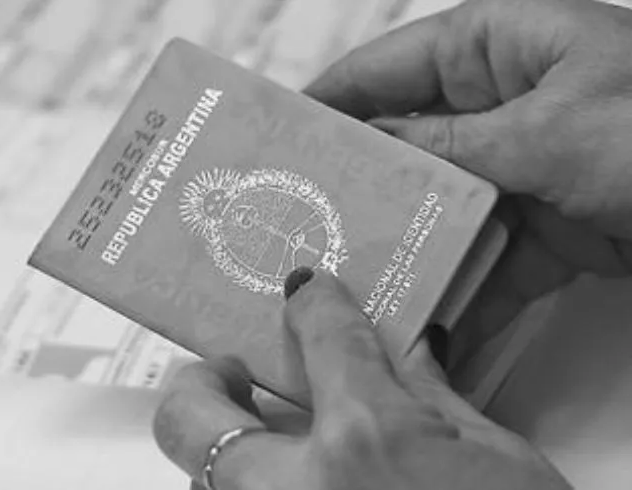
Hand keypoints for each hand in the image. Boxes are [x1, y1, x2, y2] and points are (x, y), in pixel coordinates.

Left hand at [153, 271, 570, 489]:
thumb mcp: (497, 459)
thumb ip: (436, 399)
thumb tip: (414, 352)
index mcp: (369, 438)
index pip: (321, 334)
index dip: (313, 303)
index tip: (307, 294)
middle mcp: (300, 487)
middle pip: (189, 415)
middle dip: (200, 381)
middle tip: (232, 372)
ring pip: (201, 478)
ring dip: (221, 446)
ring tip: (259, 429)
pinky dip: (253, 486)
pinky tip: (297, 476)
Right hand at [304, 0, 631, 362]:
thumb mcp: (547, 130)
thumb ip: (449, 141)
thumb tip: (371, 146)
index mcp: (500, 44)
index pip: (387, 67)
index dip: (329, 102)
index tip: (277, 140)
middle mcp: (503, 102)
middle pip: (405, 144)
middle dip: (359, 189)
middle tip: (300, 224)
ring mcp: (523, 166)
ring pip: (439, 208)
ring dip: (404, 248)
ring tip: (349, 281)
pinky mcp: (547, 225)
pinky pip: (485, 258)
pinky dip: (460, 291)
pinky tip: (427, 321)